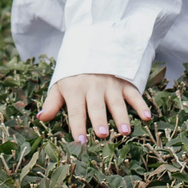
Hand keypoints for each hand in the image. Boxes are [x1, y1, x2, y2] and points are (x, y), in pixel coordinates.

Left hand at [37, 72, 151, 141]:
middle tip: (102, 134)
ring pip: (116, 102)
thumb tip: (40, 118)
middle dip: (99, 119)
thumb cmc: (74, 74)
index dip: (77, 126)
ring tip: (125, 131)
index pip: (76, 111)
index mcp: (75, 90)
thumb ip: (52, 103)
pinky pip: (134, 94)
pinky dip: (141, 105)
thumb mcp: (59, 84)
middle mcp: (93, 87)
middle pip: (96, 106)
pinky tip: (147, 117)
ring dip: (121, 116)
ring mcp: (111, 84)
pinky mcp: (125, 81)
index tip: (80, 141)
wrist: (92, 46)